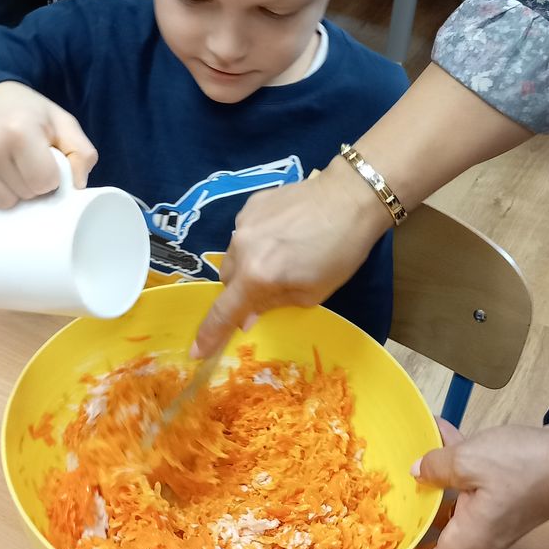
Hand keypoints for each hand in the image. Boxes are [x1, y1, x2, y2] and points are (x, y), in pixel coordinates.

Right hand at [0, 82, 97, 208]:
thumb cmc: (29, 113)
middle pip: (26, 194)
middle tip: (28, 160)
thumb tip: (77, 186)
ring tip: (12, 165)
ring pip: (6, 203)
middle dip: (34, 183)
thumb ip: (81, 153)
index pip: (45, 182)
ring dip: (15, 191)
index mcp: (17, 131)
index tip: (46, 158)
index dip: (52, 175)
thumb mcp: (63, 123)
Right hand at [193, 158, 388, 356]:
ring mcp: (243, 222)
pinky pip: (244, 232)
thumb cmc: (340, 252)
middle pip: (227, 280)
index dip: (209, 334)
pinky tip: (284, 233)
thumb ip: (274, 304)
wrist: (350, 197)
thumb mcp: (313, 292)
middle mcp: (242, 249)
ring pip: (234, 255)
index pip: (224, 311)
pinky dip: (257, 240)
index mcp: (257, 276)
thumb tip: (247, 317)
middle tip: (268, 290)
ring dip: (249, 264)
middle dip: (242, 291)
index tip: (197, 351)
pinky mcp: (251, 204)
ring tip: (281, 255)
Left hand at [377, 421, 548, 548]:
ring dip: (419, 502)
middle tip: (365, 542)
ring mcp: (491, 519)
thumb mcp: (472, 460)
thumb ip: (436, 466)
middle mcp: (477, 539)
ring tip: (389, 483)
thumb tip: (415, 471)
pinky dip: (448, 469)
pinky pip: (465, 489)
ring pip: (445, 518)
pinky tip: (435, 434)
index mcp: (467, 542)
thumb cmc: (527, 467)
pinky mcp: (502, 498)